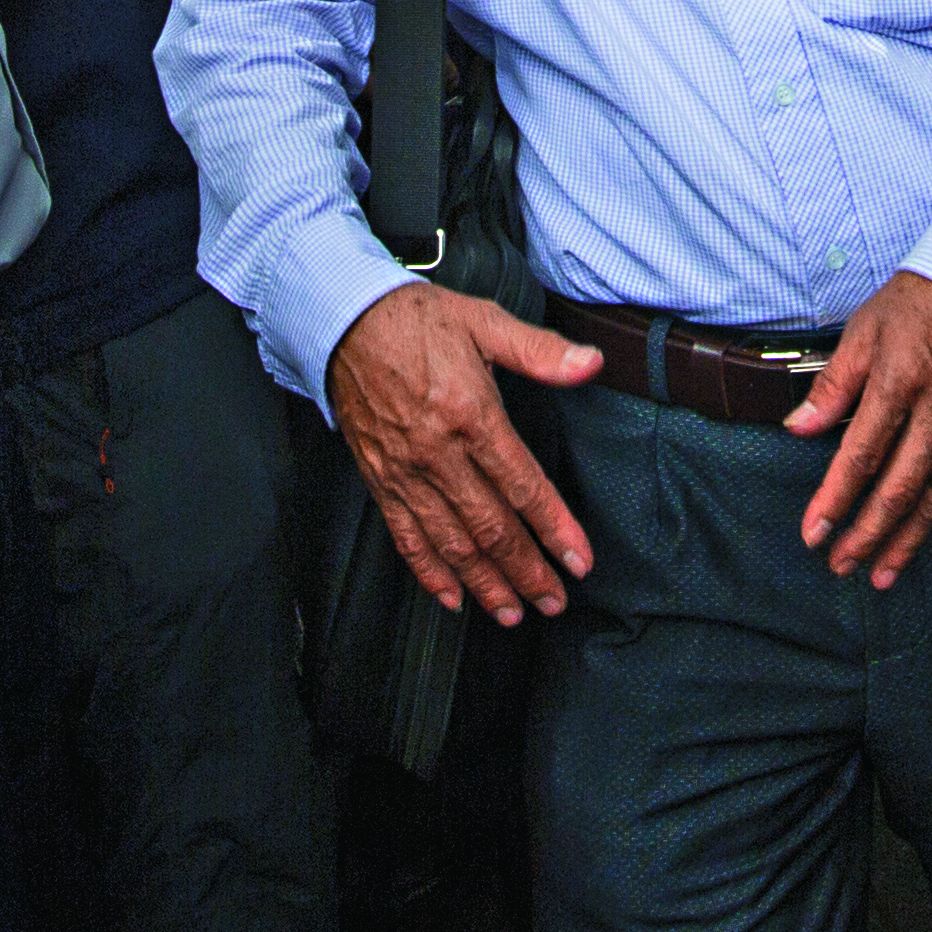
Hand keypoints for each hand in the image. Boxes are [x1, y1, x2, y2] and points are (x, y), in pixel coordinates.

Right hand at [323, 283, 604, 621]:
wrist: (341, 320)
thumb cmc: (416, 319)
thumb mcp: (484, 322)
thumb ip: (540, 351)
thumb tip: (591, 364)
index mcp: (470, 414)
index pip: (522, 486)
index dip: (555, 528)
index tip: (579, 560)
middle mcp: (436, 452)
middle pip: (490, 527)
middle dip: (526, 571)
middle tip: (553, 602)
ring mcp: (405, 471)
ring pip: (450, 543)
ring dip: (484, 583)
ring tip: (511, 612)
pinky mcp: (380, 479)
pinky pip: (405, 537)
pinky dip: (429, 572)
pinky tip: (451, 597)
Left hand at [783, 269, 931, 586]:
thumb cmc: (914, 304)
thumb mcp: (862, 332)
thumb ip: (832, 386)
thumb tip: (797, 428)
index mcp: (899, 380)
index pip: (861, 455)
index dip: (835, 499)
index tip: (813, 532)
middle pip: (899, 487)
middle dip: (868, 534)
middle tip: (841, 565)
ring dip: (906, 540)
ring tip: (880, 573)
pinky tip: (918, 537)